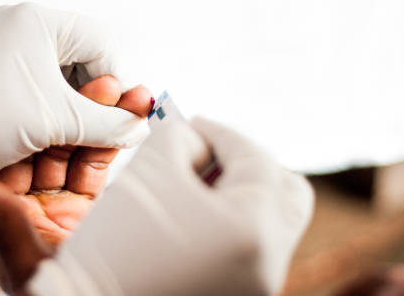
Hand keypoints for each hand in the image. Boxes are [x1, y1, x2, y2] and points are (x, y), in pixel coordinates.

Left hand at [0, 3, 148, 188]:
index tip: (119, 116)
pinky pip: (48, 74)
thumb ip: (109, 124)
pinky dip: (60, 99)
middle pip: (87, 54)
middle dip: (98, 92)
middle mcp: (26, 21)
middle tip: (103, 125)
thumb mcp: (58, 123)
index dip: (117, 82)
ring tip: (80, 129)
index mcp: (39, 21)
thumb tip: (142, 125)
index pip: (102, 44)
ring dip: (80, 99)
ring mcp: (13, 39)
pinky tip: (59, 123)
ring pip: (69, 67)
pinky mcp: (5, 60)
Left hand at [0, 76, 151, 294]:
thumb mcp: (21, 257)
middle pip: (58, 143)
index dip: (43, 114)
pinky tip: (133, 123)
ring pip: (84, 151)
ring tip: (133, 96)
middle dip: (85, 109)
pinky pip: (100, 171)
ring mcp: (62, 205)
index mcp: (6, 208)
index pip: (24, 149)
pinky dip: (116, 145)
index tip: (64, 85)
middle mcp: (32, 202)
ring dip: (107, 121)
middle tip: (109, 82)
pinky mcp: (89, 211)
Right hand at [28, 117, 313, 295]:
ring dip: (237, 192)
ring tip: (192, 185)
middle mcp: (269, 263)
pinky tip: (189, 217)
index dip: (223, 133)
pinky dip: (228, 222)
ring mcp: (257, 286)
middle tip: (209, 155)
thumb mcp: (149, 169)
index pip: (257, 159)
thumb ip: (181, 137)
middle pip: (288, 194)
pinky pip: (250, 248)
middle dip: (248, 163)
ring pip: (269, 222)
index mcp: (254, 229)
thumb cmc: (115, 243)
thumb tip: (198, 140)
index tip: (195, 123)